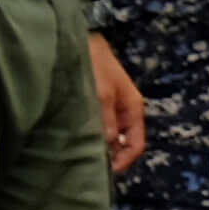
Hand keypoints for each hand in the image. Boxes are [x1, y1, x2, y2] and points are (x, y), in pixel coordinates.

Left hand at [88, 33, 148, 173]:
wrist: (77, 38)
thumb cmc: (94, 63)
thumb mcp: (101, 94)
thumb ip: (105, 122)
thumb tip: (108, 149)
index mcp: (132, 109)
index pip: (136, 144)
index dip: (124, 161)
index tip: (105, 171)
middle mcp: (123, 111)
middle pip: (121, 143)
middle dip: (108, 154)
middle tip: (87, 164)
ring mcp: (108, 107)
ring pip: (106, 135)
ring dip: (96, 143)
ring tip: (77, 151)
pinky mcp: (93, 103)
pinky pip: (94, 125)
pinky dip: (87, 133)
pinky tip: (72, 136)